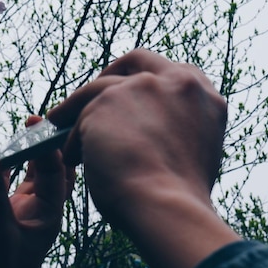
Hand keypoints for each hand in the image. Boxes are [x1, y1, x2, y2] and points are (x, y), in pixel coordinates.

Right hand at [0, 116, 75, 267]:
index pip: (57, 173)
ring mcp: (14, 211)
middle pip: (51, 169)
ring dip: (29, 152)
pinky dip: (4, 166)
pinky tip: (2, 153)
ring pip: (29, 173)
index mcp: (47, 216)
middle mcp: (35, 211)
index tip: (41, 122)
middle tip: (42, 116)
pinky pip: (3, 182)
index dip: (52, 147)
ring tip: (28, 125)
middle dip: (50, 145)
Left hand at [48, 49, 240, 267]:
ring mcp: (141, 87)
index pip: (173, 71)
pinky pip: (80, 114)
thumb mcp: (196, 148)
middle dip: (113, 73)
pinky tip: (70, 156)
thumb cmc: (180, 195)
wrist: (168, 207)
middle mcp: (176, 81)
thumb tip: (151, 130)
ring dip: (79, 106)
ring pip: (99, 88)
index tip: (133, 89)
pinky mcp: (107, 99)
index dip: (149, 78)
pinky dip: (71, 135)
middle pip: (136, 61)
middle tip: (96, 95)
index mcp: (203, 94)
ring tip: (64, 125)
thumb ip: (177, 126)